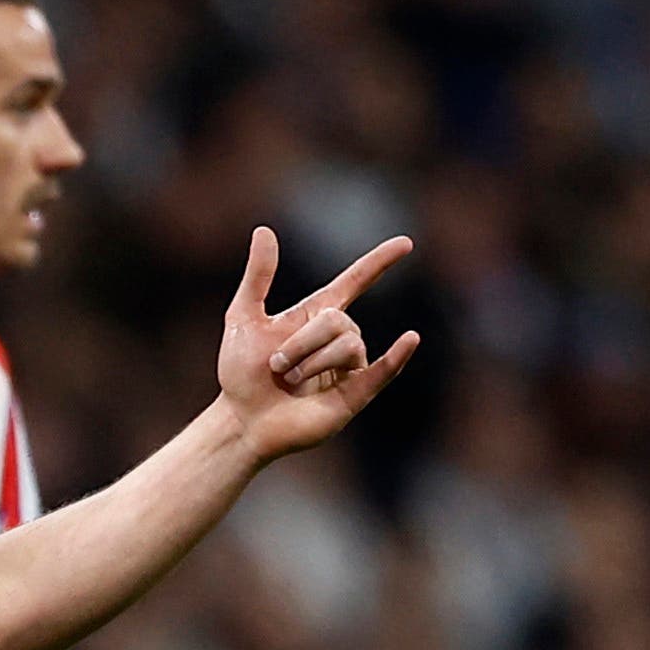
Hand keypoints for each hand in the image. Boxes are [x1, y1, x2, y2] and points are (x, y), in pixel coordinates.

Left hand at [218, 227, 417, 460]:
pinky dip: (396, 357)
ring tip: (289, 381)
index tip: (405, 244)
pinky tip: (410, 339)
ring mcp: (348, 366)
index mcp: (316, 316)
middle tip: (276, 365)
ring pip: (349, 345)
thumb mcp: (243, 318)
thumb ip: (258, 277)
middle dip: (303, 342)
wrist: (241, 419)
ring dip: (312, 361)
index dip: (379, 262)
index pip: (355, 281)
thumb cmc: (239, 373)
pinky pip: (381, 371)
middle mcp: (337, 338)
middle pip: (339, 321)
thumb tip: (264, 230)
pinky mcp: (354, 395)